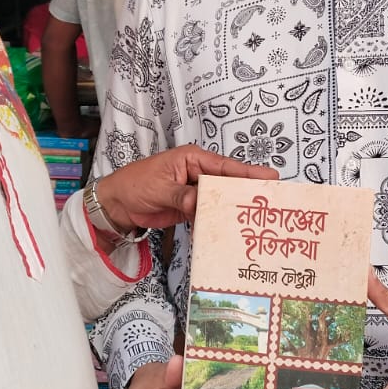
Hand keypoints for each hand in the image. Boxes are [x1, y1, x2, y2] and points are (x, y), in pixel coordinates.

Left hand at [96, 145, 276, 234]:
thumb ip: (183, 196)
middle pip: (227, 183)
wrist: (117, 204)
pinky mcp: (190, 208)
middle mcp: (197, 173)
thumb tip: (200, 204)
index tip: (270, 177)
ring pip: (219, 200)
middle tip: (270, 201)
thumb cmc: (135, 184)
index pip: (225, 166)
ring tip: (256, 218)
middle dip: (246, 192)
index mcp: (192, 159)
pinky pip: (208, 213)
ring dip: (232, 209)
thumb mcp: (160, 188)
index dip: (248, 172)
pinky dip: (217, 220)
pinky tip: (230, 229)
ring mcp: (195, 191)